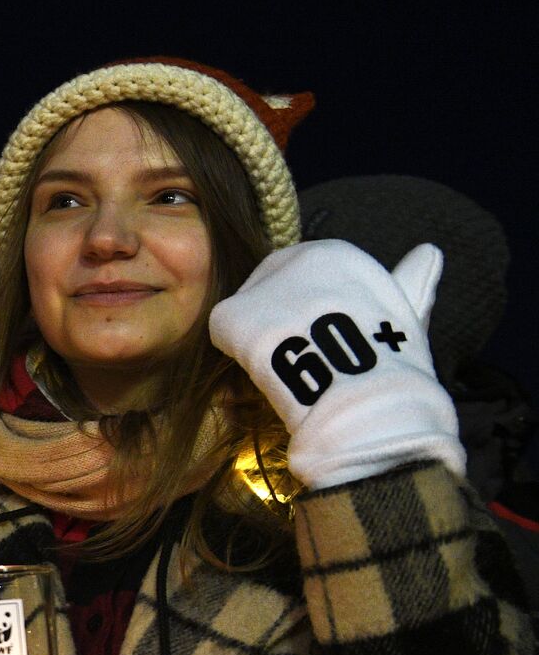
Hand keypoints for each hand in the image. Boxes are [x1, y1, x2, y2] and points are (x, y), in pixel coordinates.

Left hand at [209, 239, 462, 487]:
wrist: (365, 401)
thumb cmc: (393, 363)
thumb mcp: (408, 312)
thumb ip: (411, 280)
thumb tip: (428, 252)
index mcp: (339, 255)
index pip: (306, 280)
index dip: (308, 318)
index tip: (323, 345)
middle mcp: (298, 257)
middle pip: (272, 295)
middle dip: (278, 327)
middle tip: (300, 361)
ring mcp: (264, 284)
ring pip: (250, 316)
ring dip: (262, 343)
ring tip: (288, 369)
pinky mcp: (235, 314)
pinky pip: (226, 333)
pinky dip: (239, 355)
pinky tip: (263, 371)